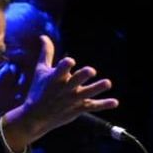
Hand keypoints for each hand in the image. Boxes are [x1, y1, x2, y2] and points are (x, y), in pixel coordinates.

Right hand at [2, 35, 117, 149]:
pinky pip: (94, 106)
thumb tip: (44, 36)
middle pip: (76, 80)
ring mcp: (73, 99)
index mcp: (56, 78)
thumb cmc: (39, 90)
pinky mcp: (79, 108)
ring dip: (98, 88)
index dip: (67, 64)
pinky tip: (115, 102)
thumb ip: (46, 53)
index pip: (62, 68)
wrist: (37, 116)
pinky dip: (104, 104)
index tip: (70, 61)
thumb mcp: (41, 70)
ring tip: (108, 83)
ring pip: (88, 93)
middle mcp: (66, 88)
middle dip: (83, 75)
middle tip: (91, 71)